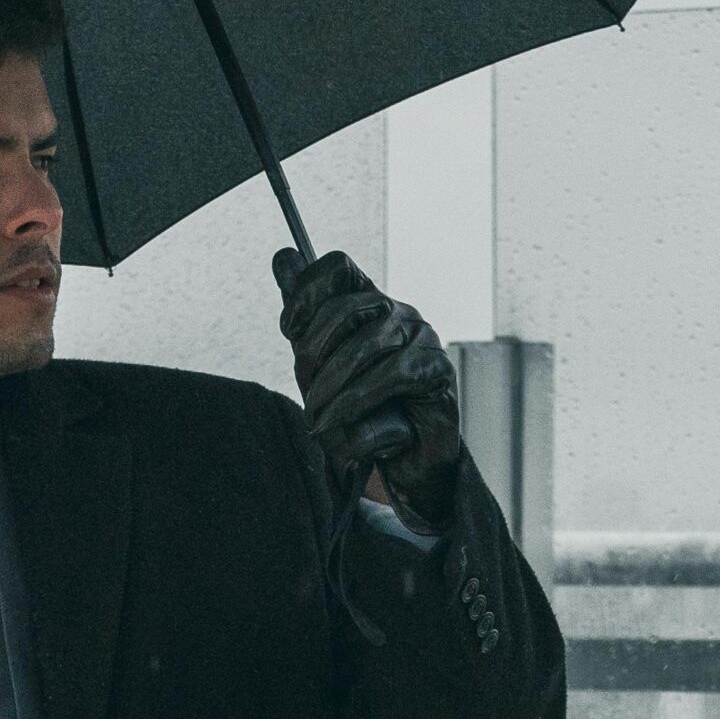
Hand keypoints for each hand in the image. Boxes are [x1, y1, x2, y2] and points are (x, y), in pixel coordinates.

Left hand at [273, 249, 461, 534]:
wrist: (402, 462)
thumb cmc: (360, 411)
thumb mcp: (320, 366)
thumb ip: (303, 316)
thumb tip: (283, 256)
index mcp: (367, 303)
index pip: (337, 267)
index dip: (305, 295)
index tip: (289, 332)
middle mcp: (397, 311)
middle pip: (346, 307)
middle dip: (314, 353)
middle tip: (305, 393)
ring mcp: (421, 337)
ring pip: (366, 345)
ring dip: (333, 389)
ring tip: (319, 421)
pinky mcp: (437, 369)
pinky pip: (392, 375)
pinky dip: (358, 403)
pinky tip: (342, 426)